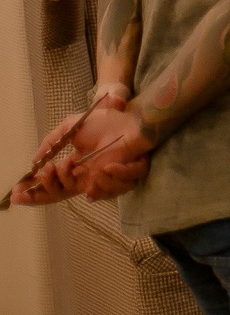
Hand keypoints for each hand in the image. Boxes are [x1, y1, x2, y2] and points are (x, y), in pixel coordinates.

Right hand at [13, 101, 151, 205]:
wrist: (129, 119)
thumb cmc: (103, 122)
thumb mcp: (70, 127)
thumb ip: (52, 142)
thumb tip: (35, 161)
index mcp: (75, 168)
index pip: (52, 186)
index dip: (34, 193)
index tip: (15, 194)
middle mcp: (87, 177)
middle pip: (61, 194)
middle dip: (46, 189)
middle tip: (41, 176)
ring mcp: (103, 179)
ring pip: (85, 192)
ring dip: (72, 178)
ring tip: (73, 162)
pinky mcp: (122, 179)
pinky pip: (110, 190)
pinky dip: (108, 180)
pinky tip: (106, 166)